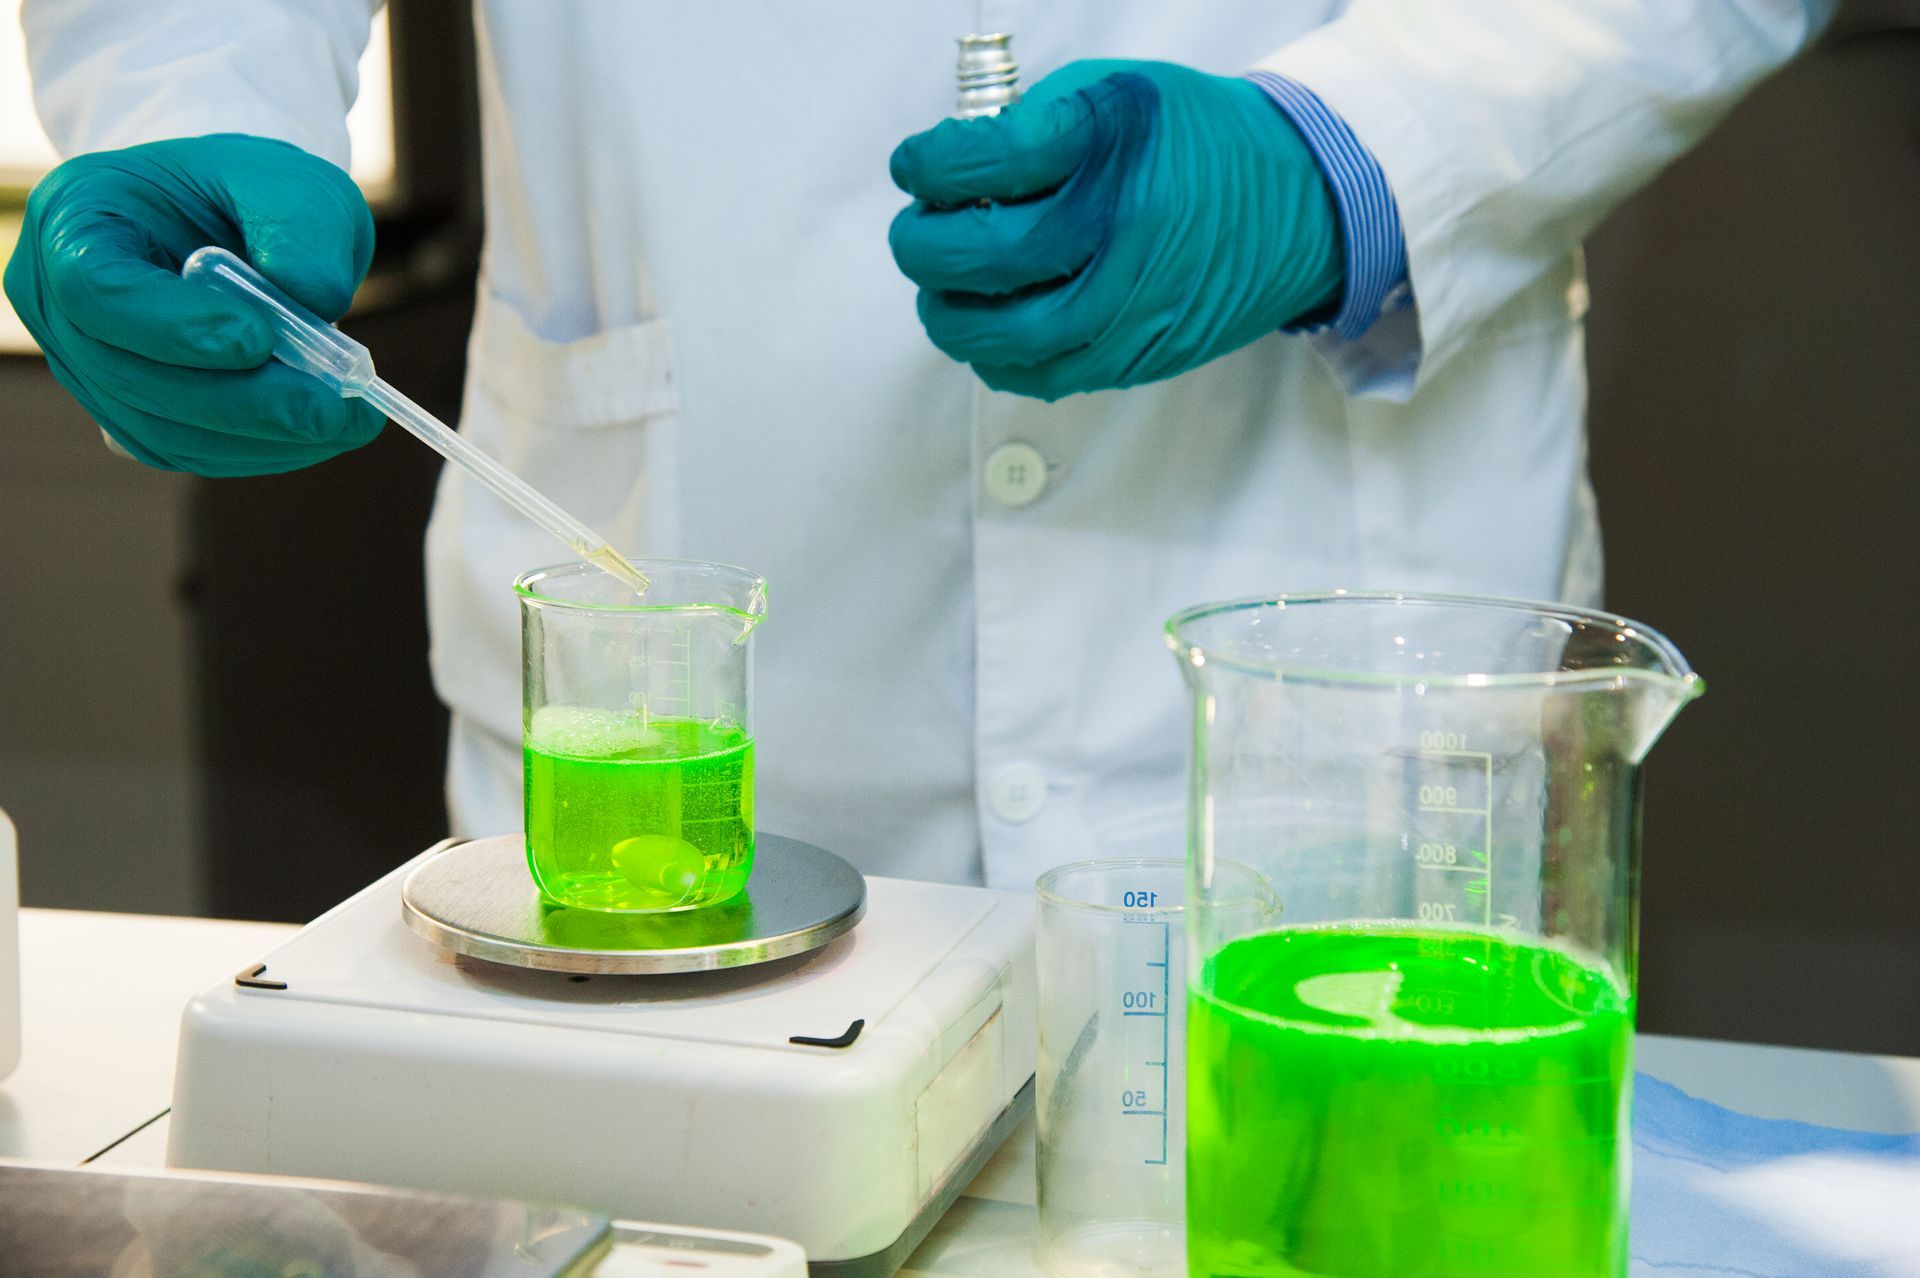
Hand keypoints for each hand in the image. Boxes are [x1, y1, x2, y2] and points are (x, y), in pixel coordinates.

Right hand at [3, 134, 382, 474]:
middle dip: (239, 401)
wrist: (241, 226)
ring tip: (344, 417)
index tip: (261, 339)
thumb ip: (301, 225)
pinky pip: (191, 452)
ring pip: (163, 431)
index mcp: (77, 224)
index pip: (96, 290)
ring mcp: (93, 370)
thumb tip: (317, 297)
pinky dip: (262, 449)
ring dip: (260, 436)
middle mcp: (64, 306)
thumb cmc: (253, 194)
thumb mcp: (289, 181)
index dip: (176, 326)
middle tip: (328, 407)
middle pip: (129, 377)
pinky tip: (321, 430)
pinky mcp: (136, 418)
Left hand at [890, 61, 1343, 400]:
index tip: (916, 166)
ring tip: (944, 287)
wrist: (1300, 203)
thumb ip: (1029, 126)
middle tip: (919, 233)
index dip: (927, 166)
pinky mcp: (1135, 356)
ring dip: (948, 313)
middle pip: (980, 256)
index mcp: (1110, 145)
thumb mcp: (1115, 94)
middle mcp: (1120, 229)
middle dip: (922, 246)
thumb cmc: (1195, 142)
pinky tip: (990, 325)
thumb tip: (948, 177)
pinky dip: (993, 355)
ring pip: (998, 335)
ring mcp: (1129, 304)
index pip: (983, 163)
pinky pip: (1037, 375)